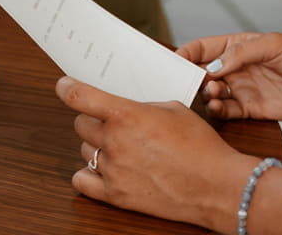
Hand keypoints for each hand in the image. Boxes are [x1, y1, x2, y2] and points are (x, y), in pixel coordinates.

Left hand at [55, 77, 254, 232]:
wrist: (217, 186)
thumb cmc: (200, 147)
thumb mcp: (173, 109)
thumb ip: (141, 106)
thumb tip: (124, 107)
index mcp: (127, 116)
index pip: (79, 97)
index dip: (67, 87)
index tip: (64, 85)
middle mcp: (115, 142)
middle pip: (81, 124)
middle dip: (93, 120)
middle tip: (112, 123)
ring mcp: (113, 170)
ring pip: (85, 150)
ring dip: (97, 146)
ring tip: (121, 148)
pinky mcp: (116, 195)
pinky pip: (82, 180)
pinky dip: (88, 173)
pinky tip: (103, 169)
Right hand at [177, 33, 281, 120]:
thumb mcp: (273, 44)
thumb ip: (240, 54)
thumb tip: (212, 67)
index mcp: (238, 47)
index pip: (203, 48)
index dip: (186, 54)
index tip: (174, 62)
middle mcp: (237, 68)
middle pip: (203, 73)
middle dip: (192, 78)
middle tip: (194, 83)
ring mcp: (244, 89)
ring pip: (213, 94)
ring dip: (206, 95)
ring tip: (214, 94)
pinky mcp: (253, 109)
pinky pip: (228, 112)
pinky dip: (218, 111)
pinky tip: (218, 107)